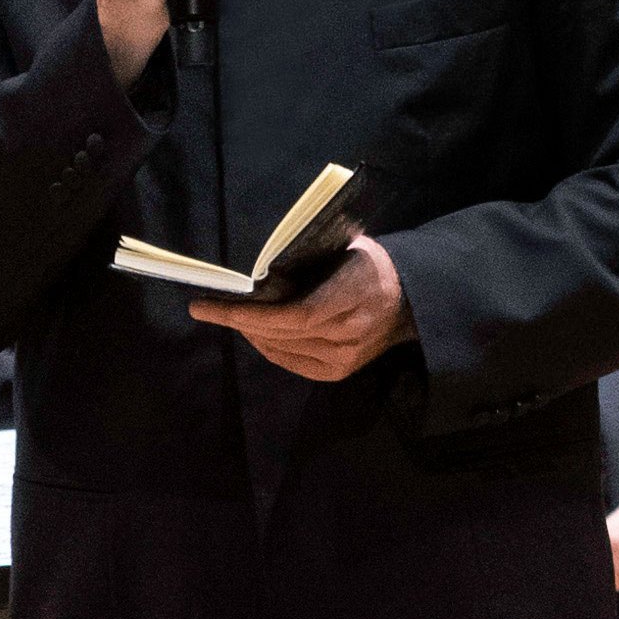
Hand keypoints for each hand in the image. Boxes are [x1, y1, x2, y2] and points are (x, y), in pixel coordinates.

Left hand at [218, 235, 410, 382]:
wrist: (409, 299)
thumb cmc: (371, 264)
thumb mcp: (345, 247)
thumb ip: (308, 258)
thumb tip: (261, 269)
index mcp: (353, 295)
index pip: (294, 314)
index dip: (251, 314)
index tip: (212, 306)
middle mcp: (349, 333)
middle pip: (282, 333)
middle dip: (240, 321)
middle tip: (210, 308)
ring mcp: (345, 357)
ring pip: (283, 349)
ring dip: (252, 333)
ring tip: (230, 317)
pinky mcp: (340, 371)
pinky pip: (293, 362)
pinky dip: (269, 348)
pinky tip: (255, 334)